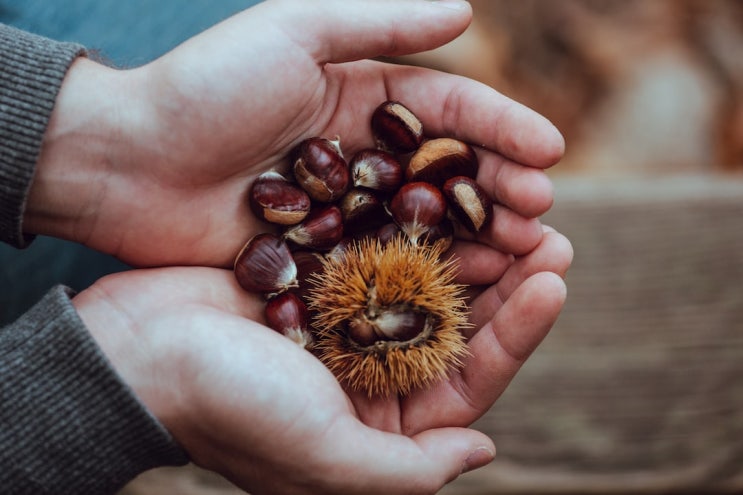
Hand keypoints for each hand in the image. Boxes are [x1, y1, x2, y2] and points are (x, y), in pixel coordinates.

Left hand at [27, 0, 562, 266]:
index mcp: (361, 95)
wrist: (126, 163)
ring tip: (522, 252)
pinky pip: (383, 260)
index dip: (502, 127)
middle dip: (501, 188)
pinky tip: (462, 287)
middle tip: (543, 215)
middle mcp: (362, 153)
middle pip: (447, 171)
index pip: (449, 109)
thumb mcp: (295, 30)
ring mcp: (343, 208)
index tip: (550, 155)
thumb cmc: (206, 89)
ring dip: (476, 236)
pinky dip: (424, 271)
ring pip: (425, 221)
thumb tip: (467, 10)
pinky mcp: (318, 254)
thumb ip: (381, 23)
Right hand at [72, 226, 570, 494]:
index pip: (467, 381)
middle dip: (506, 285)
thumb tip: (483, 453)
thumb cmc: (228, 408)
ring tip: (514, 210)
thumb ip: (409, 470)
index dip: (517, 334)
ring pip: (425, 285)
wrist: (136, 350)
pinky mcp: (317, 281)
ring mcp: (343, 324)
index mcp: (376, 427)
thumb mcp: (325, 459)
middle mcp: (367, 377)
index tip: (554, 281)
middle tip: (550, 236)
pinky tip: (446, 196)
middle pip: (455, 329)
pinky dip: (414, 228)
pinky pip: (381, 251)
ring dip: (469, 250)